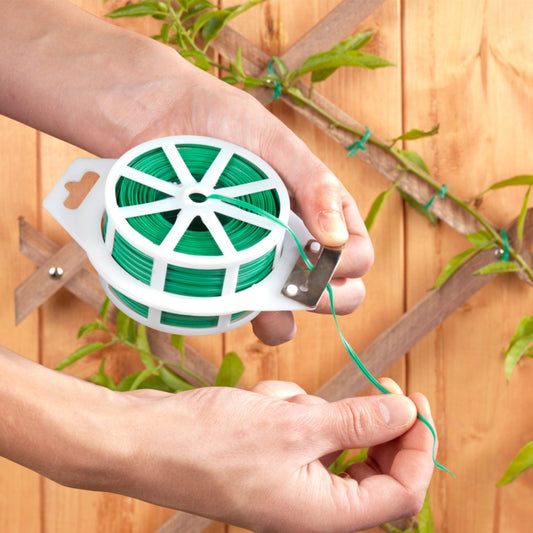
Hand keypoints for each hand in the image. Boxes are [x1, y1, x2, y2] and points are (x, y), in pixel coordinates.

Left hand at [0, 0, 372, 345]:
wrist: (148, 117)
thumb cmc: (215, 117)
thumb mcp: (270, 139)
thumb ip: (312, 182)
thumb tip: (338, 240)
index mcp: (315, 207)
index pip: (355, 251)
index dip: (349, 267)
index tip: (323, 261)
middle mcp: (290, 237)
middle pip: (331, 289)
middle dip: (327, 299)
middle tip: (299, 288)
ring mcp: (254, 257)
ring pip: (287, 310)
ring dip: (285, 320)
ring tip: (266, 306)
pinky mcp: (216, 269)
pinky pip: (239, 308)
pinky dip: (242, 318)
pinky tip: (231, 308)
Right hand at [108, 378, 434, 532]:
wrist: (146, 440)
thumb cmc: (210, 443)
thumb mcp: (293, 426)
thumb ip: (356, 422)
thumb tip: (405, 412)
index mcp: (323, 513)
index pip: (400, 489)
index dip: (416, 444)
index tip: (414, 399)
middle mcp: (311, 503)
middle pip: (371, 464)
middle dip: (371, 423)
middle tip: (378, 386)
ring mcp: (289, 479)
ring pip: (333, 438)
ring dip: (316, 410)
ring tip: (279, 402)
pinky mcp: (271, 456)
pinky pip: (302, 426)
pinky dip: (290, 407)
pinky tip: (261, 402)